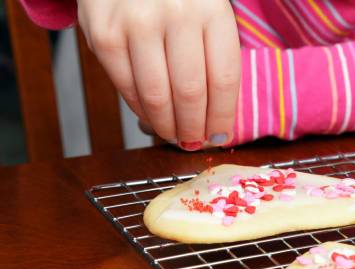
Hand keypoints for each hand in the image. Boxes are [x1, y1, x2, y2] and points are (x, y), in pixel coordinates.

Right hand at [77, 0, 240, 149]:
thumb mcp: (205, 10)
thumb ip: (212, 55)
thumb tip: (215, 119)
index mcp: (211, 9)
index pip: (223, 79)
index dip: (223, 117)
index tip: (220, 135)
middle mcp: (176, 13)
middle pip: (191, 93)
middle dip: (194, 128)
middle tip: (193, 141)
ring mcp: (137, 23)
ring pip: (157, 97)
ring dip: (167, 126)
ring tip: (174, 134)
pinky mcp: (103, 32)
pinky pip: (126, 87)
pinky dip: (140, 110)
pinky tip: (150, 115)